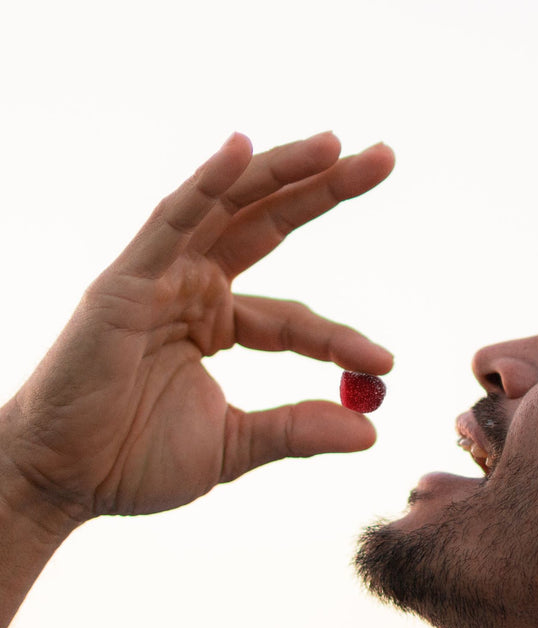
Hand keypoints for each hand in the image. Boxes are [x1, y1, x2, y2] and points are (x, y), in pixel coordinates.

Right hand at [0, 131, 394, 525]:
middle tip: (385, 156)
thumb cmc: (133, 461)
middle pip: (270, 222)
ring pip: (229, 206)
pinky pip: (169, 221)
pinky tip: (242, 147)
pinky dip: (204, 182)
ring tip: (339, 145)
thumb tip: (371, 434)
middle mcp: (192, 286)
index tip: (385, 361)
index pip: (295, 317)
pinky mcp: (126, 280)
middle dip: (328, 188)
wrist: (63, 482)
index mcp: (217, 322)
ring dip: (283, 171)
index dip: (340, 336)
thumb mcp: (235, 445)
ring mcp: (159, 276)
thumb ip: (297, 431)